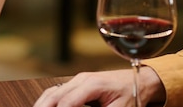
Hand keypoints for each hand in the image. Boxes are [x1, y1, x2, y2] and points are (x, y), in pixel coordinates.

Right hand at [33, 67, 164, 106]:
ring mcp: (78, 79)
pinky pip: (58, 90)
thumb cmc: (132, 95)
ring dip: (42, 104)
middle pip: (54, 95)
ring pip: (53, 91)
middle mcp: (82, 79)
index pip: (66, 102)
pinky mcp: (78, 83)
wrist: (140, 81)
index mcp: (92, 84)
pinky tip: (44, 106)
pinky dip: (49, 100)